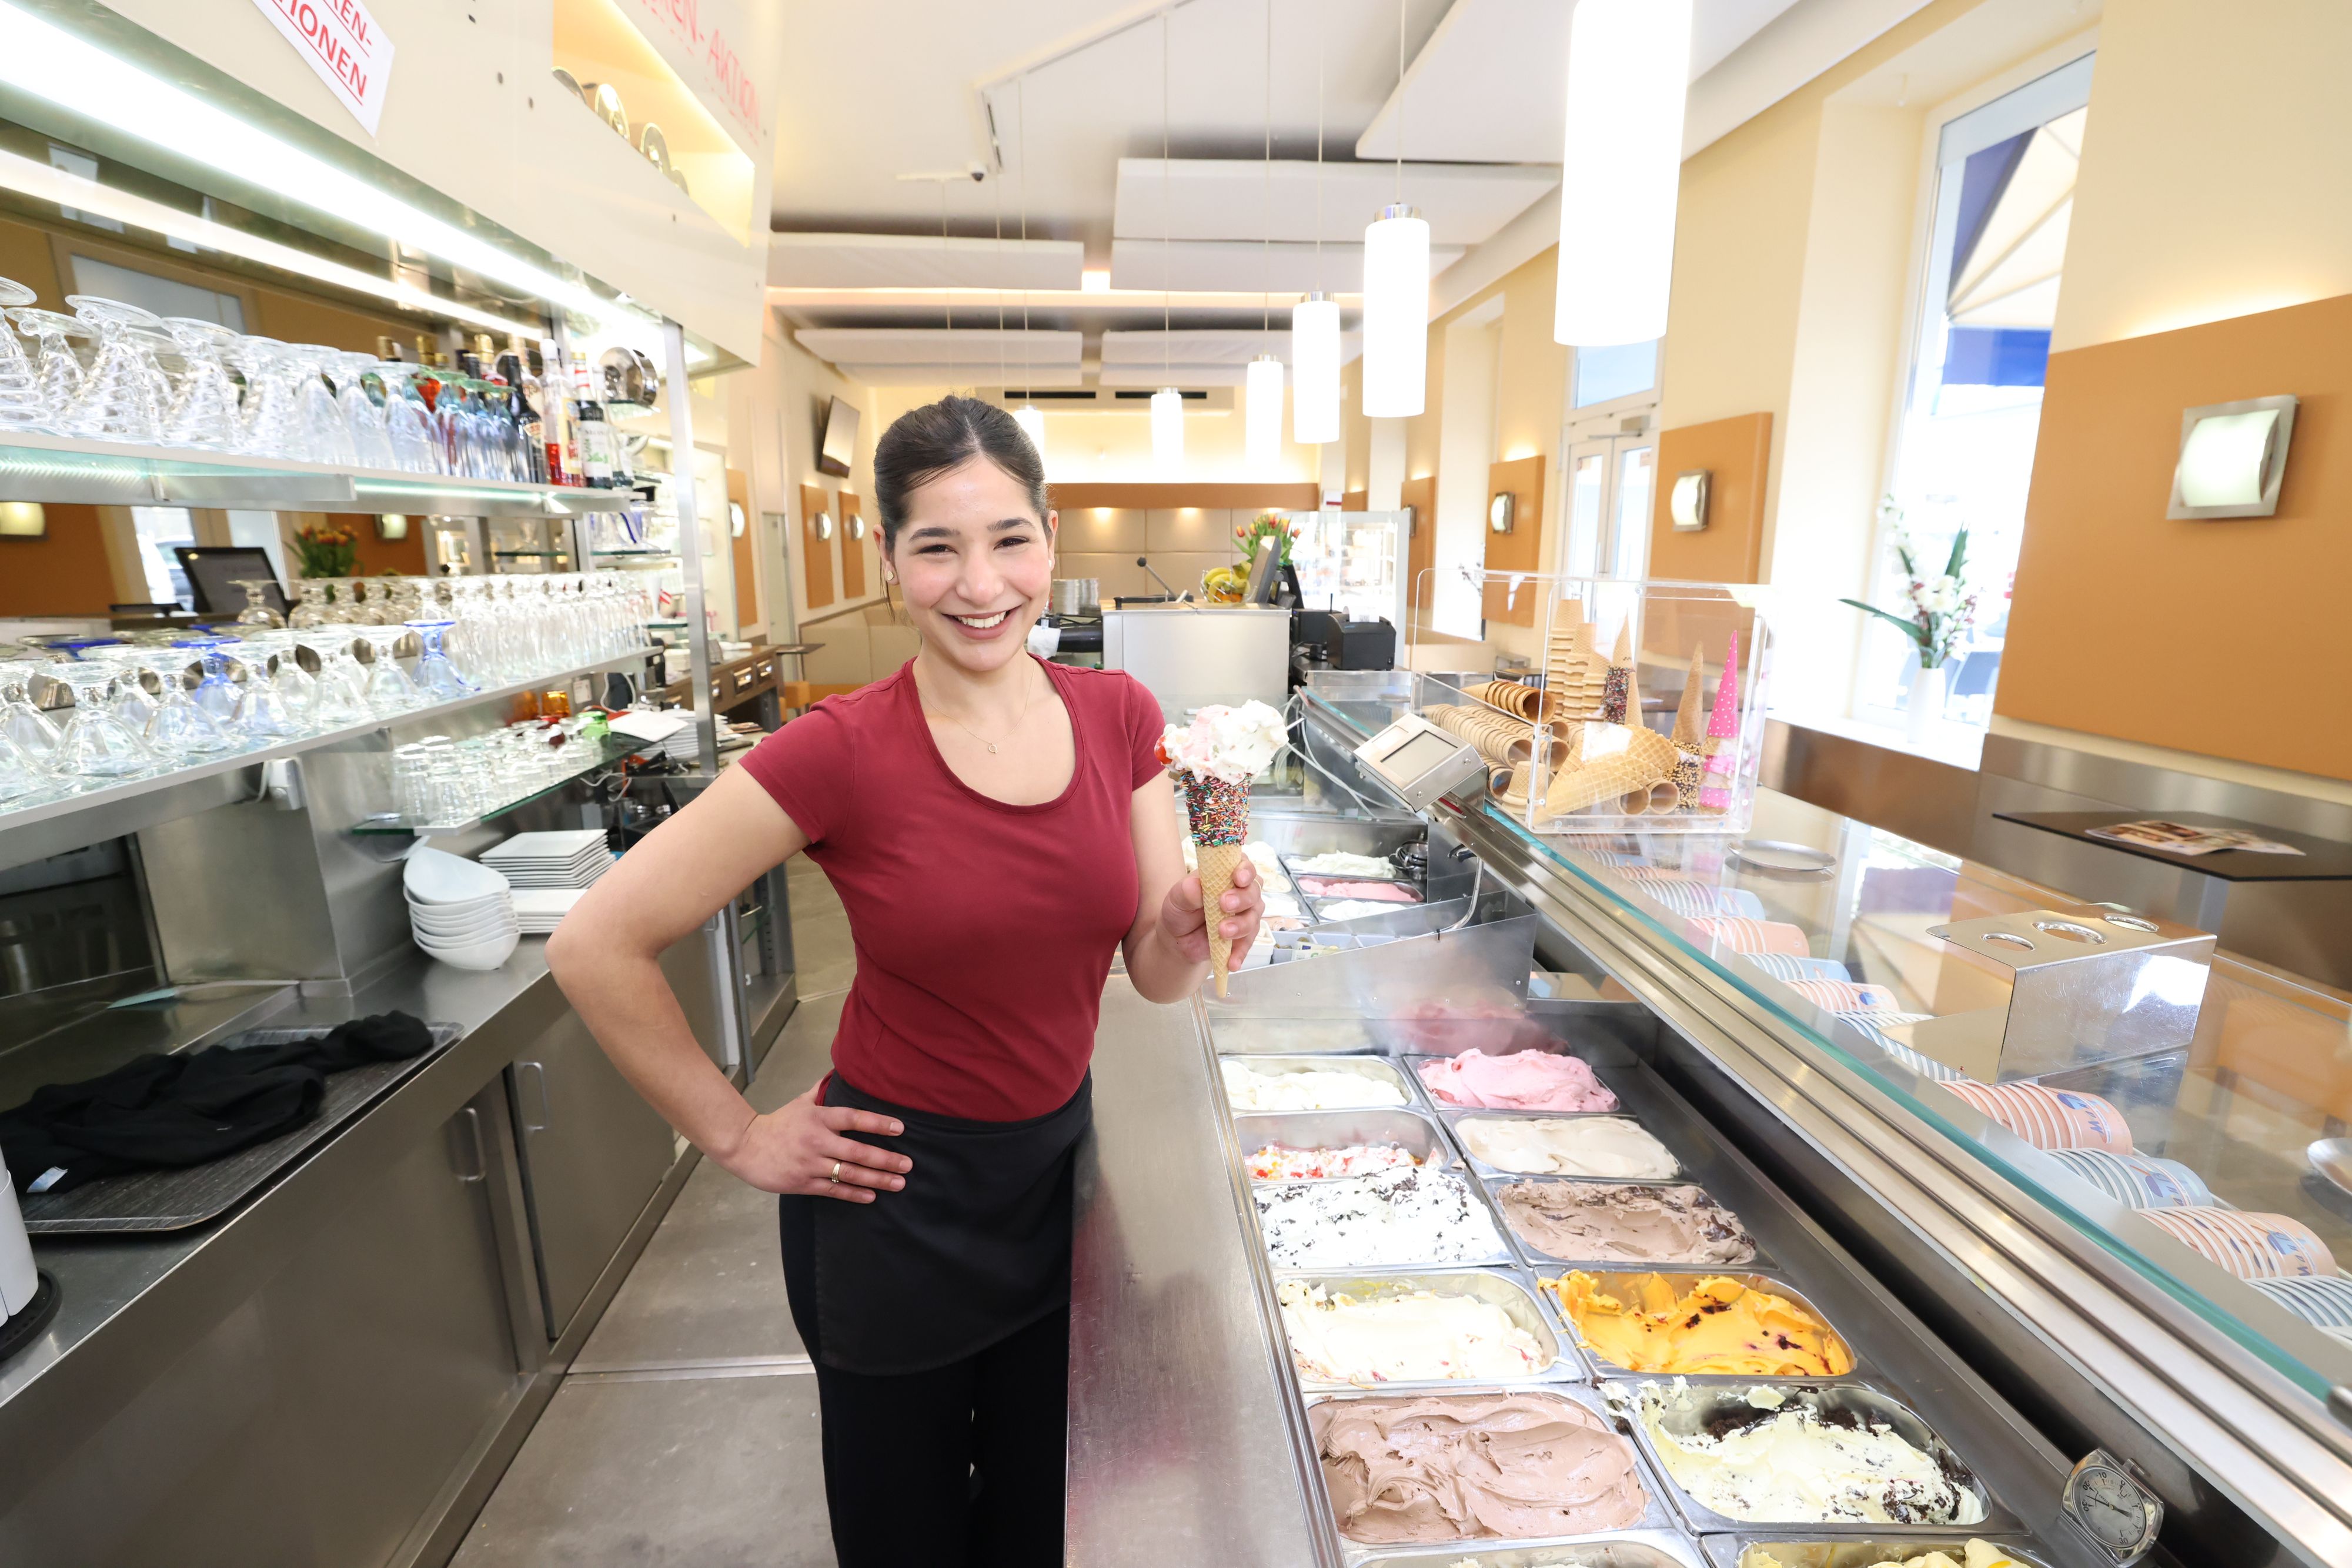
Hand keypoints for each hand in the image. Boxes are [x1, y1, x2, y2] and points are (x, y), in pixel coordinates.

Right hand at [715, 1083, 911, 1201]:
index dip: (879, 1123)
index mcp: (819, 1118)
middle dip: (887, 1160)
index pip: (854, 1118)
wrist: (746, 1146)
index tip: (901, 1129)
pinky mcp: (803, 1183)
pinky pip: (834, 1190)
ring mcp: (811, 1164)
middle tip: (908, 1165)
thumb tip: (835, 1074)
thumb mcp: (800, 1103)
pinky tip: (872, 1196)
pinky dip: (854, 1193)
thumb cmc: (777, 1124)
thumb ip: (820, 1091)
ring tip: (898, 1183)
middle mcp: (818, 1141)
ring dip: (877, 1179)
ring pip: (850, 1173)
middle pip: (858, 1151)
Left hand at [1163, 855, 1264, 966]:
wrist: (1177, 939)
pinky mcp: (1243, 936)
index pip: (1243, 864)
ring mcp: (1244, 914)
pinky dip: (1240, 952)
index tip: (1237, 877)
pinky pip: (1248, 943)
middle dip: (1241, 898)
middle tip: (1224, 904)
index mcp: (1225, 874)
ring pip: (1254, 917)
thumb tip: (1196, 886)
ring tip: (1222, 932)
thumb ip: (1185, 891)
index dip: (1245, 869)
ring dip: (1241, 925)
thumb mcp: (1176, 899)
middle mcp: (1240, 891)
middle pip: (1253, 890)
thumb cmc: (1180, 911)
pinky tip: (1232, 962)